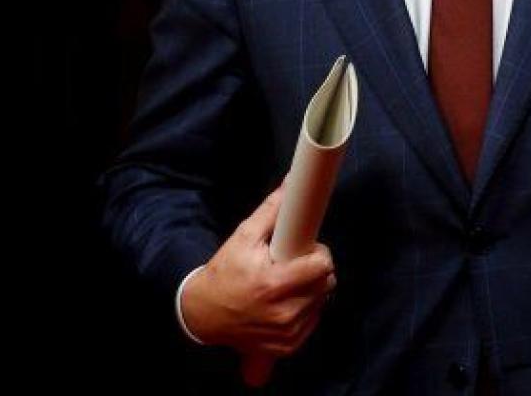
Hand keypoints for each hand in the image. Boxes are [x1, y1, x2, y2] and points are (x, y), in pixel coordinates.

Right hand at [180, 180, 336, 382]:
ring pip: (322, 302)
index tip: (309, 250)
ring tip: (290, 283)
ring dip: (313, 290)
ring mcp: (286, 334)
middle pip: (326, 284)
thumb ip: (271, 211)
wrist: (203, 315)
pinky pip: (314, 321)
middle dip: (317, 270)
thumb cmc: (225, 272)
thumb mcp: (243, 237)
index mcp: (272, 285)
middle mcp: (282, 314)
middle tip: (298, 264)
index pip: (321, 267)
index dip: (319, 254)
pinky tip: (287, 302)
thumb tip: (292, 182)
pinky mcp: (287, 347)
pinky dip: (306, 310)